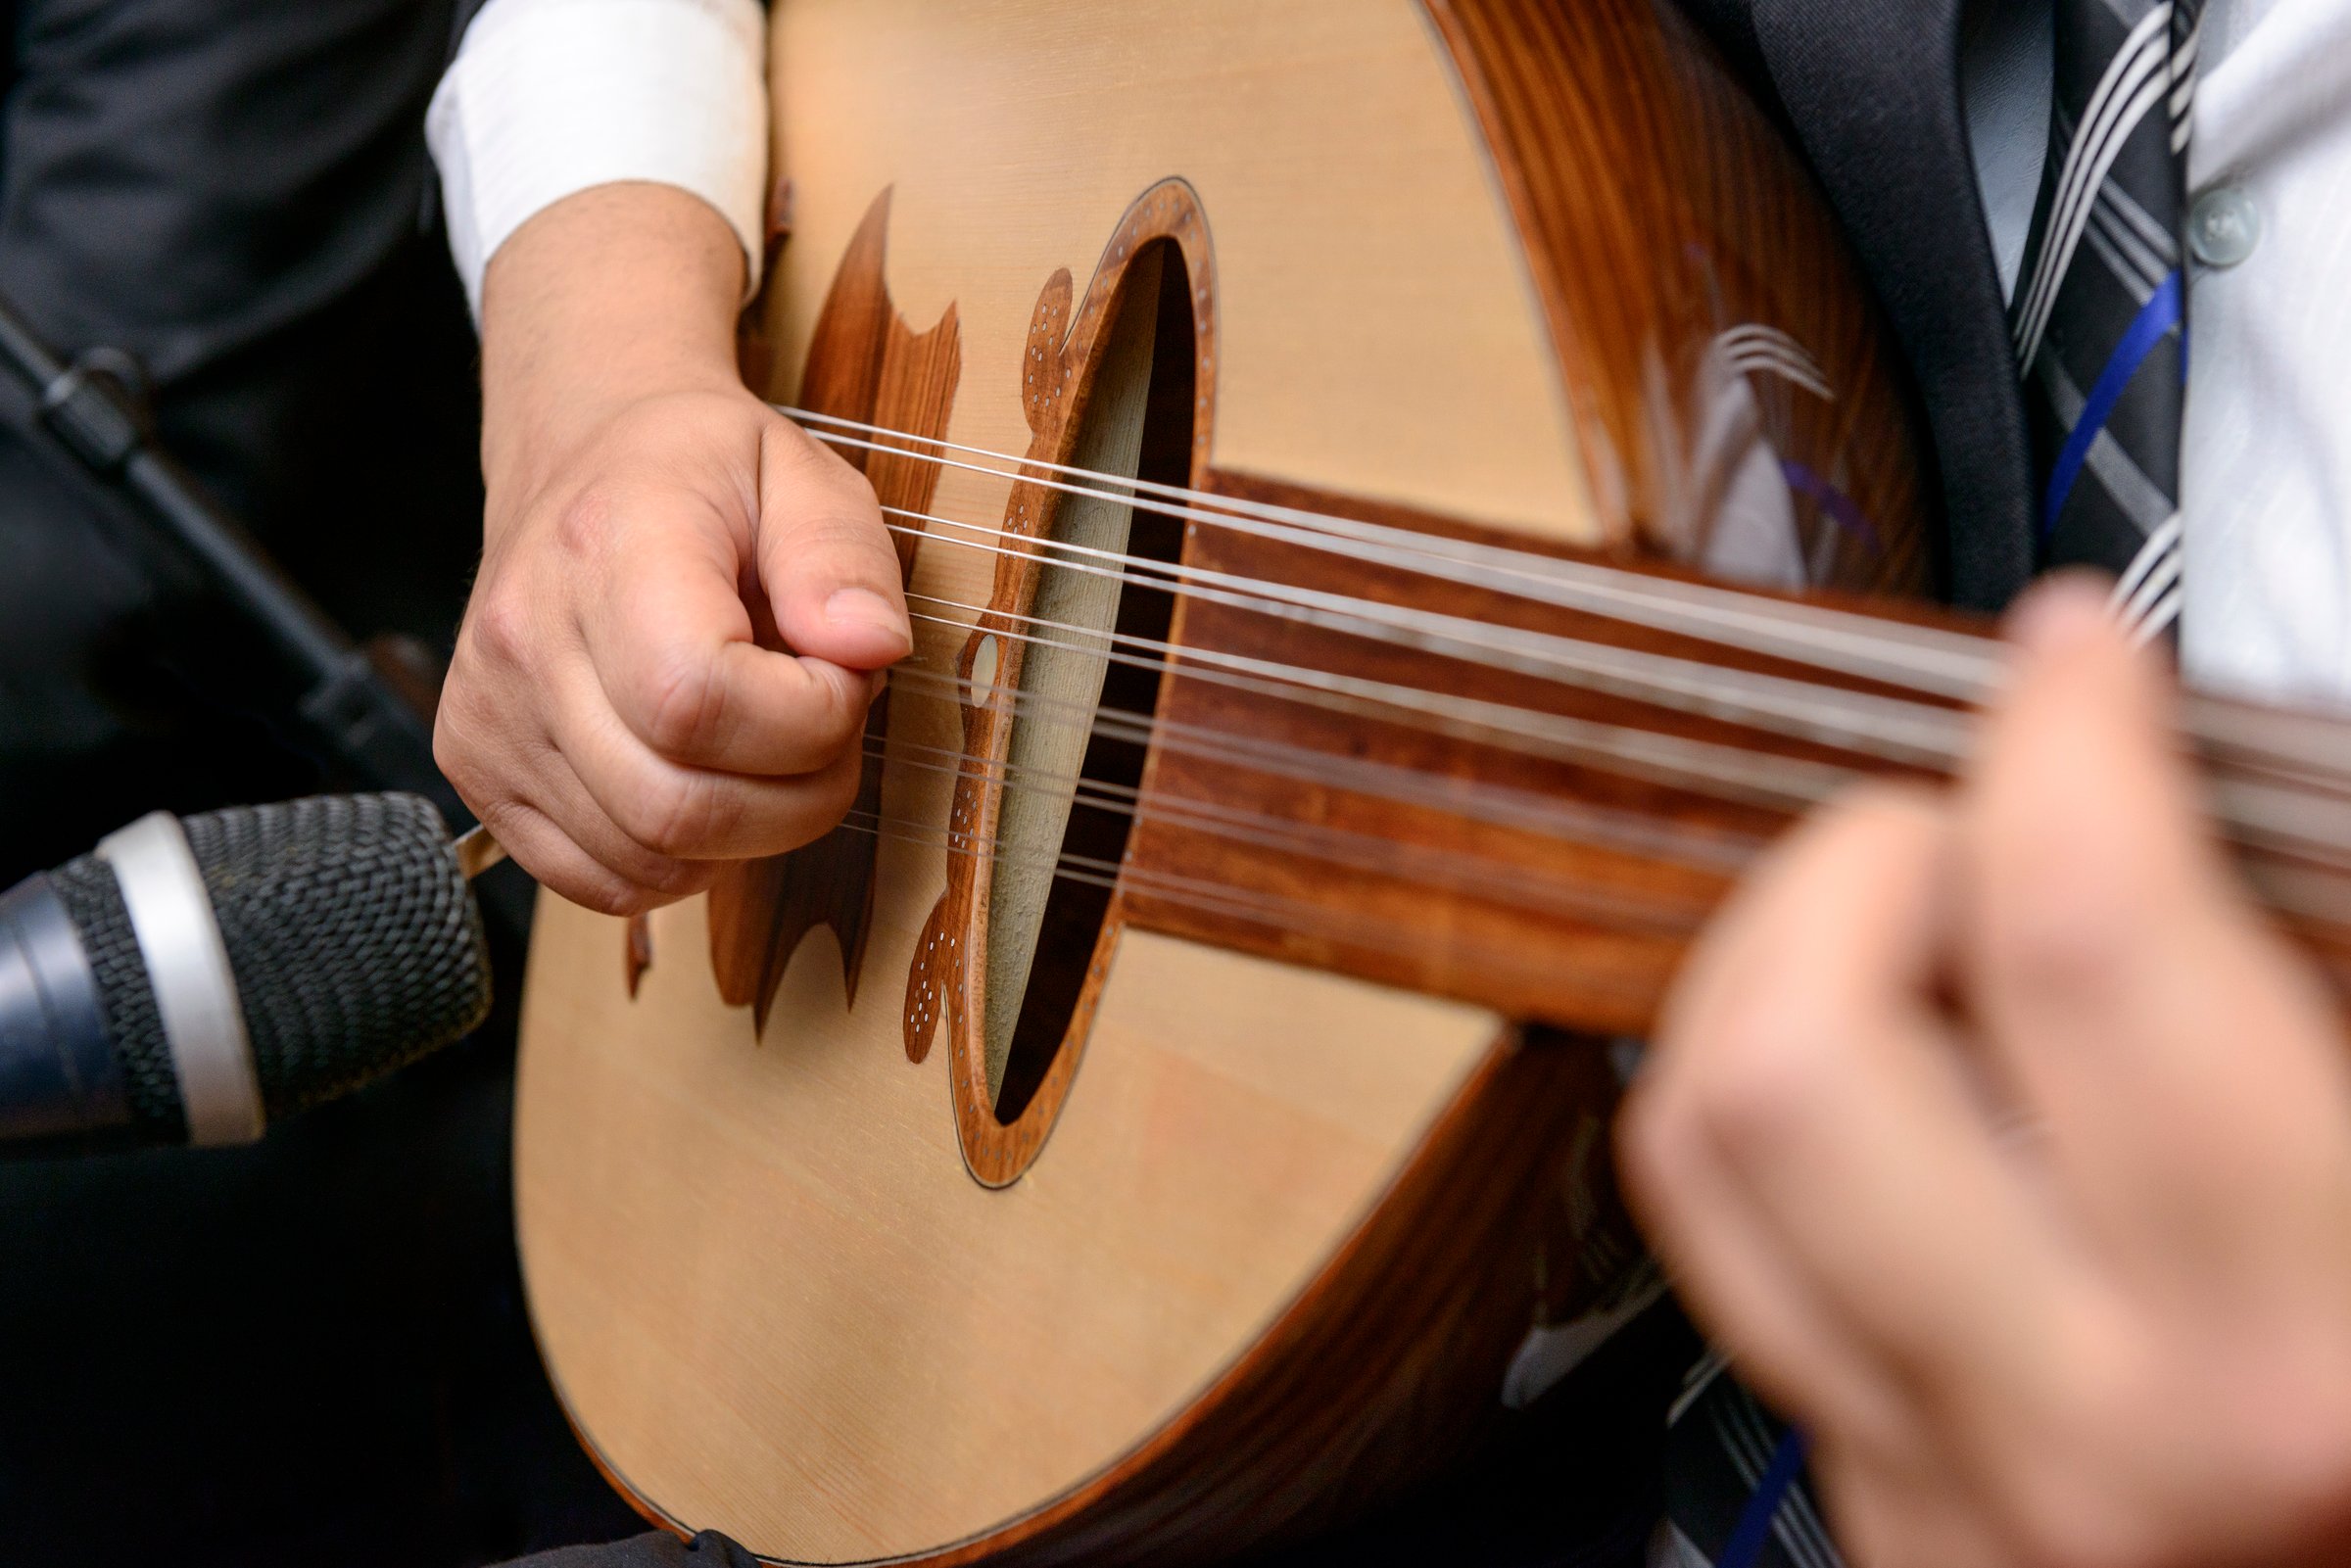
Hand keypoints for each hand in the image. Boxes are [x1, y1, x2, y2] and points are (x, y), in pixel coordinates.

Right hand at [434, 183, 910, 913]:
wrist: (583, 451)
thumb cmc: (698, 471)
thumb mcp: (803, 474)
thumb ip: (844, 560)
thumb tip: (869, 651)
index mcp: (605, 547)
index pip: (699, 703)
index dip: (807, 722)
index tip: (839, 679)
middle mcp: (525, 639)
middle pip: (676, 808)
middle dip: (797, 798)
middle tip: (821, 726)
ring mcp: (489, 714)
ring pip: (646, 860)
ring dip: (745, 831)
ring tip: (759, 742)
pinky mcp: (476, 768)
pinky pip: (599, 880)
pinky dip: (677, 858)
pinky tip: (699, 778)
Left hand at [1620, 578, 2350, 1567]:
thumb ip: (2321, 965)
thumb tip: (2184, 773)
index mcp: (2301, 1357)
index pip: (2084, 948)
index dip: (2067, 739)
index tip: (2075, 660)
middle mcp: (2088, 1440)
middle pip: (1791, 1055)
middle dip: (1863, 866)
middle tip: (1972, 826)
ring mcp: (1949, 1500)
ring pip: (1702, 1146)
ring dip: (1780, 970)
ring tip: (1915, 937)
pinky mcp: (1879, 1518)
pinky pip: (1730, 1259)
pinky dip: (1780, 1119)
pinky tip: (1901, 1084)